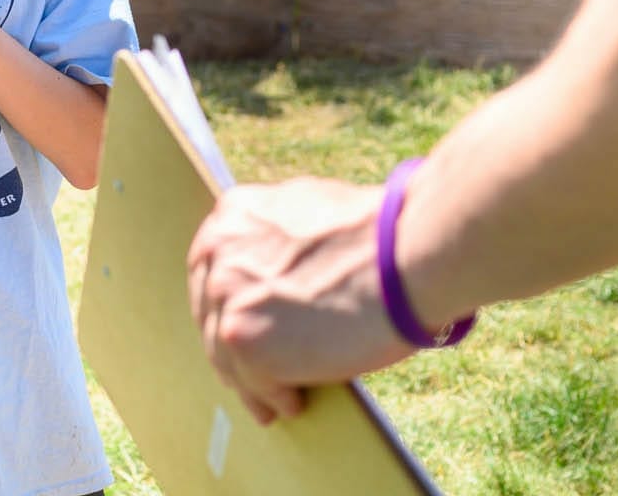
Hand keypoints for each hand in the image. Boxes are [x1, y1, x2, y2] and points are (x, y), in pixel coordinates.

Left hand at [187, 177, 414, 423]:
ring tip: (270, 401)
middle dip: (233, 344)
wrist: (405, 256)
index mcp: (234, 215)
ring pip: (228, 355)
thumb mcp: (310, 212)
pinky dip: (274, 397)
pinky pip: (255, 382)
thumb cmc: (379, 237)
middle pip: (213, 314)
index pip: (212, 270)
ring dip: (250, 381)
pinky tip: (292, 404)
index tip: (238, 326)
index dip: (227, 304)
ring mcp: (228, 298)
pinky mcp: (244, 340)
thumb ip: (278, 236)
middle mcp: (220, 254)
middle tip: (249, 370)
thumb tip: (275, 267)